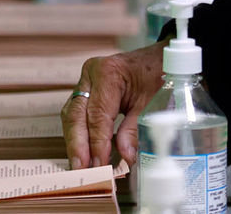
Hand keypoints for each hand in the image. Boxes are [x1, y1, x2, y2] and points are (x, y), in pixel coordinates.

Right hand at [62, 42, 165, 168]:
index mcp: (107, 73)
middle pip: (76, 115)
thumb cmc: (157, 75)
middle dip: (77, 146)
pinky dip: (80, 135)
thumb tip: (125, 157)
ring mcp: (85, 82)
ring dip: (75, 143)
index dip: (96, 143)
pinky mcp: (85, 91)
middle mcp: (90, 75)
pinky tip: (84, 154)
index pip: (97, 115)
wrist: (158, 59)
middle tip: (81, 171)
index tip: (99, 165)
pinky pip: (77, 115)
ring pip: (71, 116)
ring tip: (80, 168)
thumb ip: (135, 130)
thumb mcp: (151, 103)